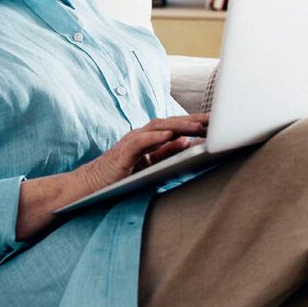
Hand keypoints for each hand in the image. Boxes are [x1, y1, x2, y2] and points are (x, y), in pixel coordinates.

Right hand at [75, 113, 208, 192]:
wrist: (90, 186)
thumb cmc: (119, 176)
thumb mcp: (149, 163)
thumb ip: (166, 152)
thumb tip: (188, 141)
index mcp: (149, 138)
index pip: (176, 127)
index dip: (195, 123)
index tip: (216, 123)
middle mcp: (141, 135)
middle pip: (171, 123)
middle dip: (193, 121)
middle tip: (215, 120)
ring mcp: (131, 142)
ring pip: (158, 128)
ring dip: (179, 126)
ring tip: (198, 125)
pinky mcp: (123, 153)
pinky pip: (141, 142)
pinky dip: (155, 137)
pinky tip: (170, 135)